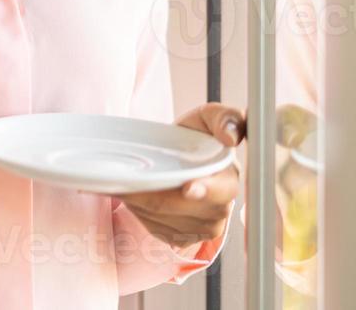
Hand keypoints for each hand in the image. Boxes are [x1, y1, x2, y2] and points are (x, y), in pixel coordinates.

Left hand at [96, 103, 245, 249]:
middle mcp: (220, 209)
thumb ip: (224, 118)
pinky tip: (133, 197)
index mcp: (229, 180)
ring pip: (163, 219)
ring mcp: (203, 228)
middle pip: (180, 208)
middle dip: (150, 194)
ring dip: (140, 203)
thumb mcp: (208, 118)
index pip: (220, 191)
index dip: (205, 190)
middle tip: (125, 179)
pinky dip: (139, 213)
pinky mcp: (183, 237)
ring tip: (126, 183)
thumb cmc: (196, 136)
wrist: (178, 156)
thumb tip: (229, 136)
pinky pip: (156, 229)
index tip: (187, 187)